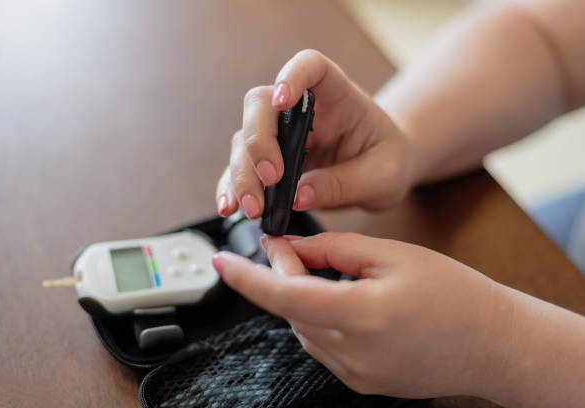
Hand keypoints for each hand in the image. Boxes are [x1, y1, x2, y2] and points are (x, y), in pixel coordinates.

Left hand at [211, 232, 511, 398]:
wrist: (494, 343)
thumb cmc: (454, 294)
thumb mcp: (393, 255)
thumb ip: (334, 249)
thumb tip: (293, 245)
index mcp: (361, 315)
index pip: (284, 296)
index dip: (247, 279)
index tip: (222, 261)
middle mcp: (353, 353)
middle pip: (292, 310)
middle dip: (284, 276)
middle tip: (291, 247)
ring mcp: (356, 375)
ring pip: (304, 329)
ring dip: (302, 298)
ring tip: (324, 272)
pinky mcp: (362, 383)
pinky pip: (324, 347)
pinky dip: (320, 320)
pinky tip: (341, 300)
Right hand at [216, 49, 415, 218]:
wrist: (383, 176)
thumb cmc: (388, 162)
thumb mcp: (383, 176)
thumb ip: (344, 183)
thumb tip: (298, 196)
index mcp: (337, 96)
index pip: (311, 66)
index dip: (293, 75)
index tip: (282, 99)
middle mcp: (301, 109)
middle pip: (261, 106)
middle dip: (258, 142)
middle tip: (272, 179)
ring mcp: (281, 135)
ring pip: (243, 139)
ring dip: (242, 173)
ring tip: (253, 209)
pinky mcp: (269, 161)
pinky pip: (241, 169)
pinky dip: (232, 188)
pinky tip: (231, 208)